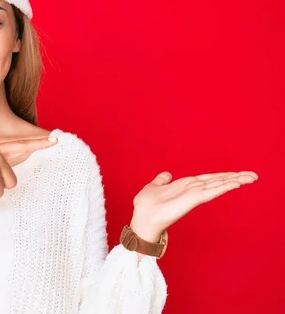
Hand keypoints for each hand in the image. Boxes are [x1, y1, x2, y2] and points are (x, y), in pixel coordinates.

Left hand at [129, 171, 258, 241]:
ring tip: (251, 178)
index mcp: (183, 186)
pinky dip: (222, 187)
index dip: (221, 176)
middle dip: (234, 178)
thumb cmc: (145, 207)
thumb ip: (161, 181)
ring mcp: (192, 196)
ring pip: (216, 185)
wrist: (142, 221)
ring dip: (234, 181)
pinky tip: (235, 184)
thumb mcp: (152, 188)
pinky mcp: (191, 200)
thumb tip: (167, 174)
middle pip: (216, 181)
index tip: (237, 174)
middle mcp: (191, 190)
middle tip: (253, 176)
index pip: (206, 179)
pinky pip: (210, 192)